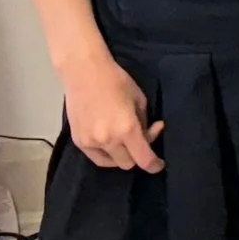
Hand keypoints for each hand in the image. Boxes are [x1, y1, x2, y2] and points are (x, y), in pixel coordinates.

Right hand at [65, 52, 163, 172]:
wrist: (84, 75)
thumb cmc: (117, 81)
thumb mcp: (139, 100)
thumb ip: (143, 123)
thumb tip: (146, 135)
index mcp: (127, 129)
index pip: (143, 159)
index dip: (154, 165)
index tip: (159, 165)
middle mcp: (109, 140)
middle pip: (128, 163)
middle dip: (139, 154)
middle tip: (143, 135)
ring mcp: (91, 143)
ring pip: (112, 163)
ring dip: (123, 156)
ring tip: (126, 138)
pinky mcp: (79, 142)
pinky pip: (98, 158)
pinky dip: (108, 155)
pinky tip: (112, 142)